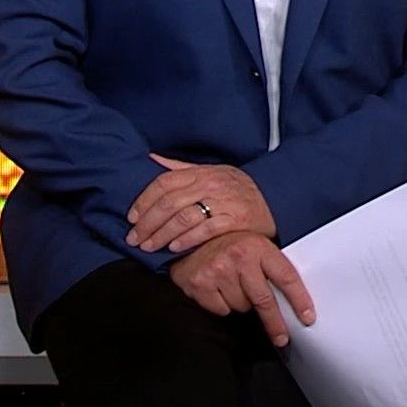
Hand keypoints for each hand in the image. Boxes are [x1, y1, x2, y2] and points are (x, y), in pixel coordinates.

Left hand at [127, 155, 275, 253]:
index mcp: (201, 172)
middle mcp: (210, 185)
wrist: (275, 199)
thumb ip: (180, 169)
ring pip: (184, 217)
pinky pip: (205, 230)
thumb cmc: (238, 188)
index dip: (144, 200)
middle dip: (147, 223)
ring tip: (149, 246)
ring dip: (162, 234)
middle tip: (134, 238)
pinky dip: (187, 240)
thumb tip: (151, 159)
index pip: (164, 183)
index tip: (132, 217)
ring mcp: (223, 202)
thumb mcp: (211, 171)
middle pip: (169, 202)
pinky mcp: (234, 220)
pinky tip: (174, 248)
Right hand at [168, 232, 314, 346]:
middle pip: (264, 300)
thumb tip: (293, 298)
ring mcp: (218, 271)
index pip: (286, 277)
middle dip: (275, 323)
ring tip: (234, 285)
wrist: (191, 237)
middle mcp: (240, 258)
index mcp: (259, 247)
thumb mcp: (255, 246)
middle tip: (281, 338)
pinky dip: (222, 305)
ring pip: (242, 307)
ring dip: (241, 303)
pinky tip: (218, 289)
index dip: (299, 300)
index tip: (307, 317)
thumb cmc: (229, 244)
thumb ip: (271, 266)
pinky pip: (221, 310)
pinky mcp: (200, 284)